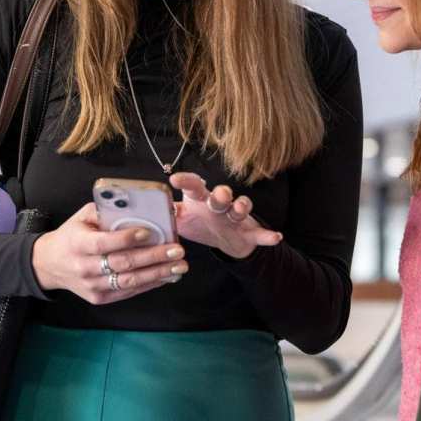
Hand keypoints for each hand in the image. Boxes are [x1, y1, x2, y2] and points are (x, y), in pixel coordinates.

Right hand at [31, 202, 188, 304]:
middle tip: (177, 250)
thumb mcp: (81, 217)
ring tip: (179, 265)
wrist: (51, 265)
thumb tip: (134, 205)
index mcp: (77, 244)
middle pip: (123, 263)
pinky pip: (128, 291)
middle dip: (153, 257)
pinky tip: (167, 276)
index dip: (126, 238)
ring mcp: (92, 286)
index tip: (149, 232)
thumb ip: (104, 210)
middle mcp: (84, 267)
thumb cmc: (72, 236)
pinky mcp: (99, 298)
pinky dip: (150, 283)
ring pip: (129, 281)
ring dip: (158, 273)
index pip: (104, 243)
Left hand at [168, 172, 282, 259]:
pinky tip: (275, 237)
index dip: (186, 181)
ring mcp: (235, 217)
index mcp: (200, 200)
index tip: (174, 180)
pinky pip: (259, 233)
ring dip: (240, 207)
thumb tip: (146, 209)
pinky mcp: (248, 231)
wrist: (225, 240)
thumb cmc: (200, 223)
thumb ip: (167, 213)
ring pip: (240, 207)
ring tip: (239, 208)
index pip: (194, 186)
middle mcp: (219, 205)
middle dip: (220, 194)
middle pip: (221, 195)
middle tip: (217, 195)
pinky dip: (267, 236)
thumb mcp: (181, 219)